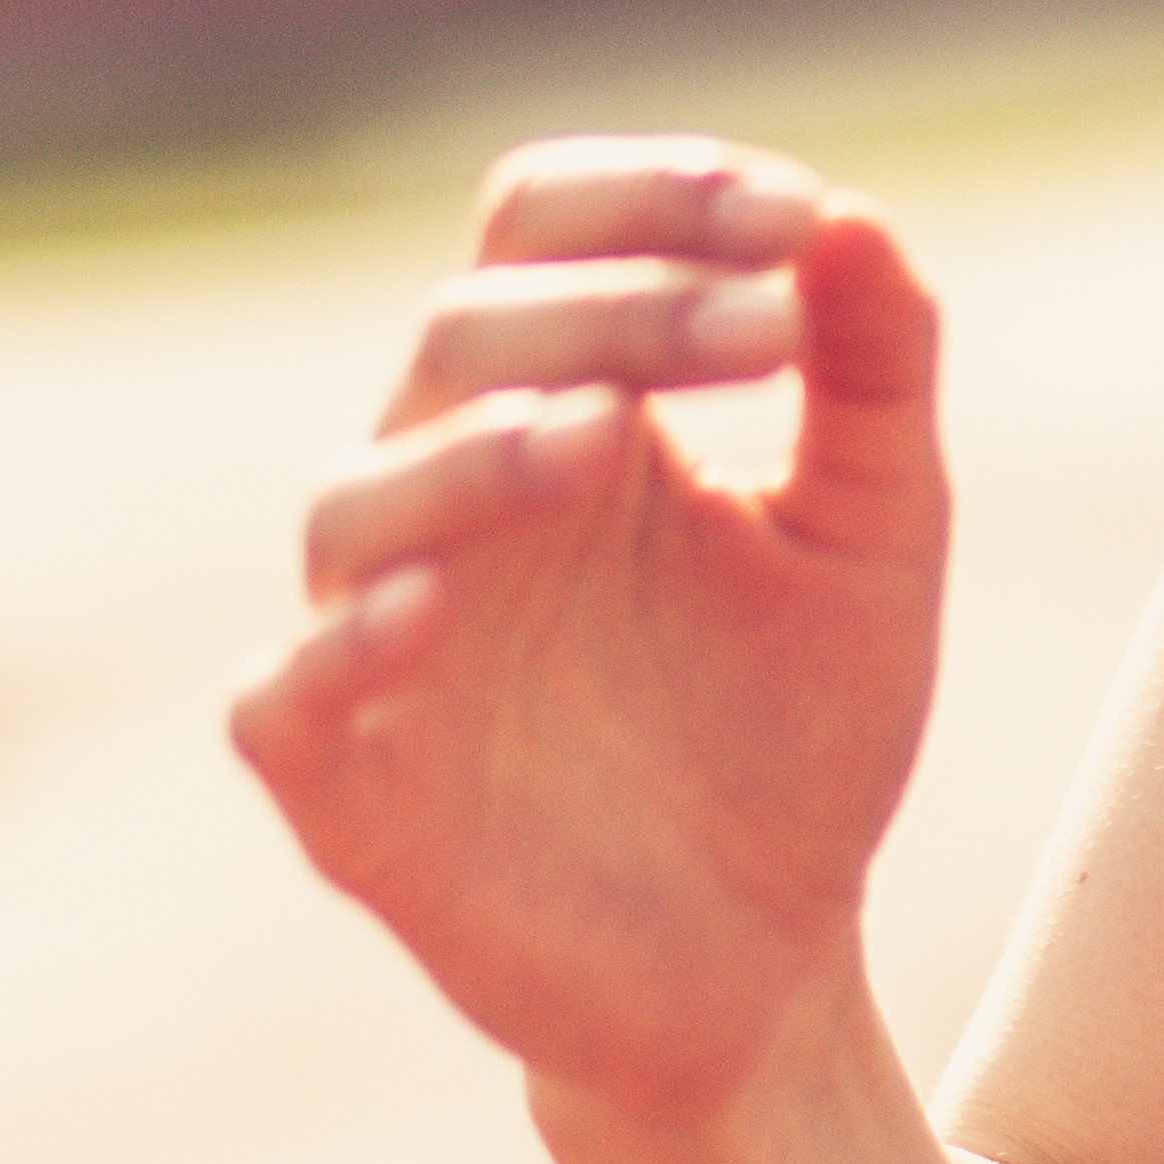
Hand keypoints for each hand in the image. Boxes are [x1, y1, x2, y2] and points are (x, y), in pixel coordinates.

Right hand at [234, 140, 952, 1119]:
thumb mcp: (873, 541)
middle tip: (765, 328)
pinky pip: (289, 697)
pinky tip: (429, 614)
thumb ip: (874, 379)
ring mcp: (390, 639)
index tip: (794, 221)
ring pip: (359, 499)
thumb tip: (855, 217)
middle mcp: (454, 492)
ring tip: (595, 435)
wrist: (768, 964)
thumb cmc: (802, 727)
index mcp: (569, 402)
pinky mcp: (350, 788)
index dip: (652, 199)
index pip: (544, 233)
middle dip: (612, 312)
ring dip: (469, 453)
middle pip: (463, 336)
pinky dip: (342, 648)